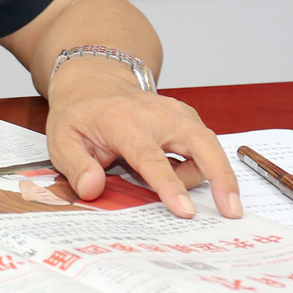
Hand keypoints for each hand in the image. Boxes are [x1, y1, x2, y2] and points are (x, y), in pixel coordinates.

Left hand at [44, 63, 240, 219]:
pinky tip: (182, 175)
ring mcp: (175, 112)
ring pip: (209, 144)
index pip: (151, 157)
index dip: (169, 185)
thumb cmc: (79, 114)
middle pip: (200, 142)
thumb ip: (76, 167)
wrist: (92, 82)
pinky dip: (206, 164)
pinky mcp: (186, 117)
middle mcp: (156, 114)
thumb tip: (93, 189)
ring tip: (181, 194)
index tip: (186, 211)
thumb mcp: (61, 140)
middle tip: (231, 211)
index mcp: (123, 122)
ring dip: (211, 173)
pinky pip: (206, 143)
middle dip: (221, 176)